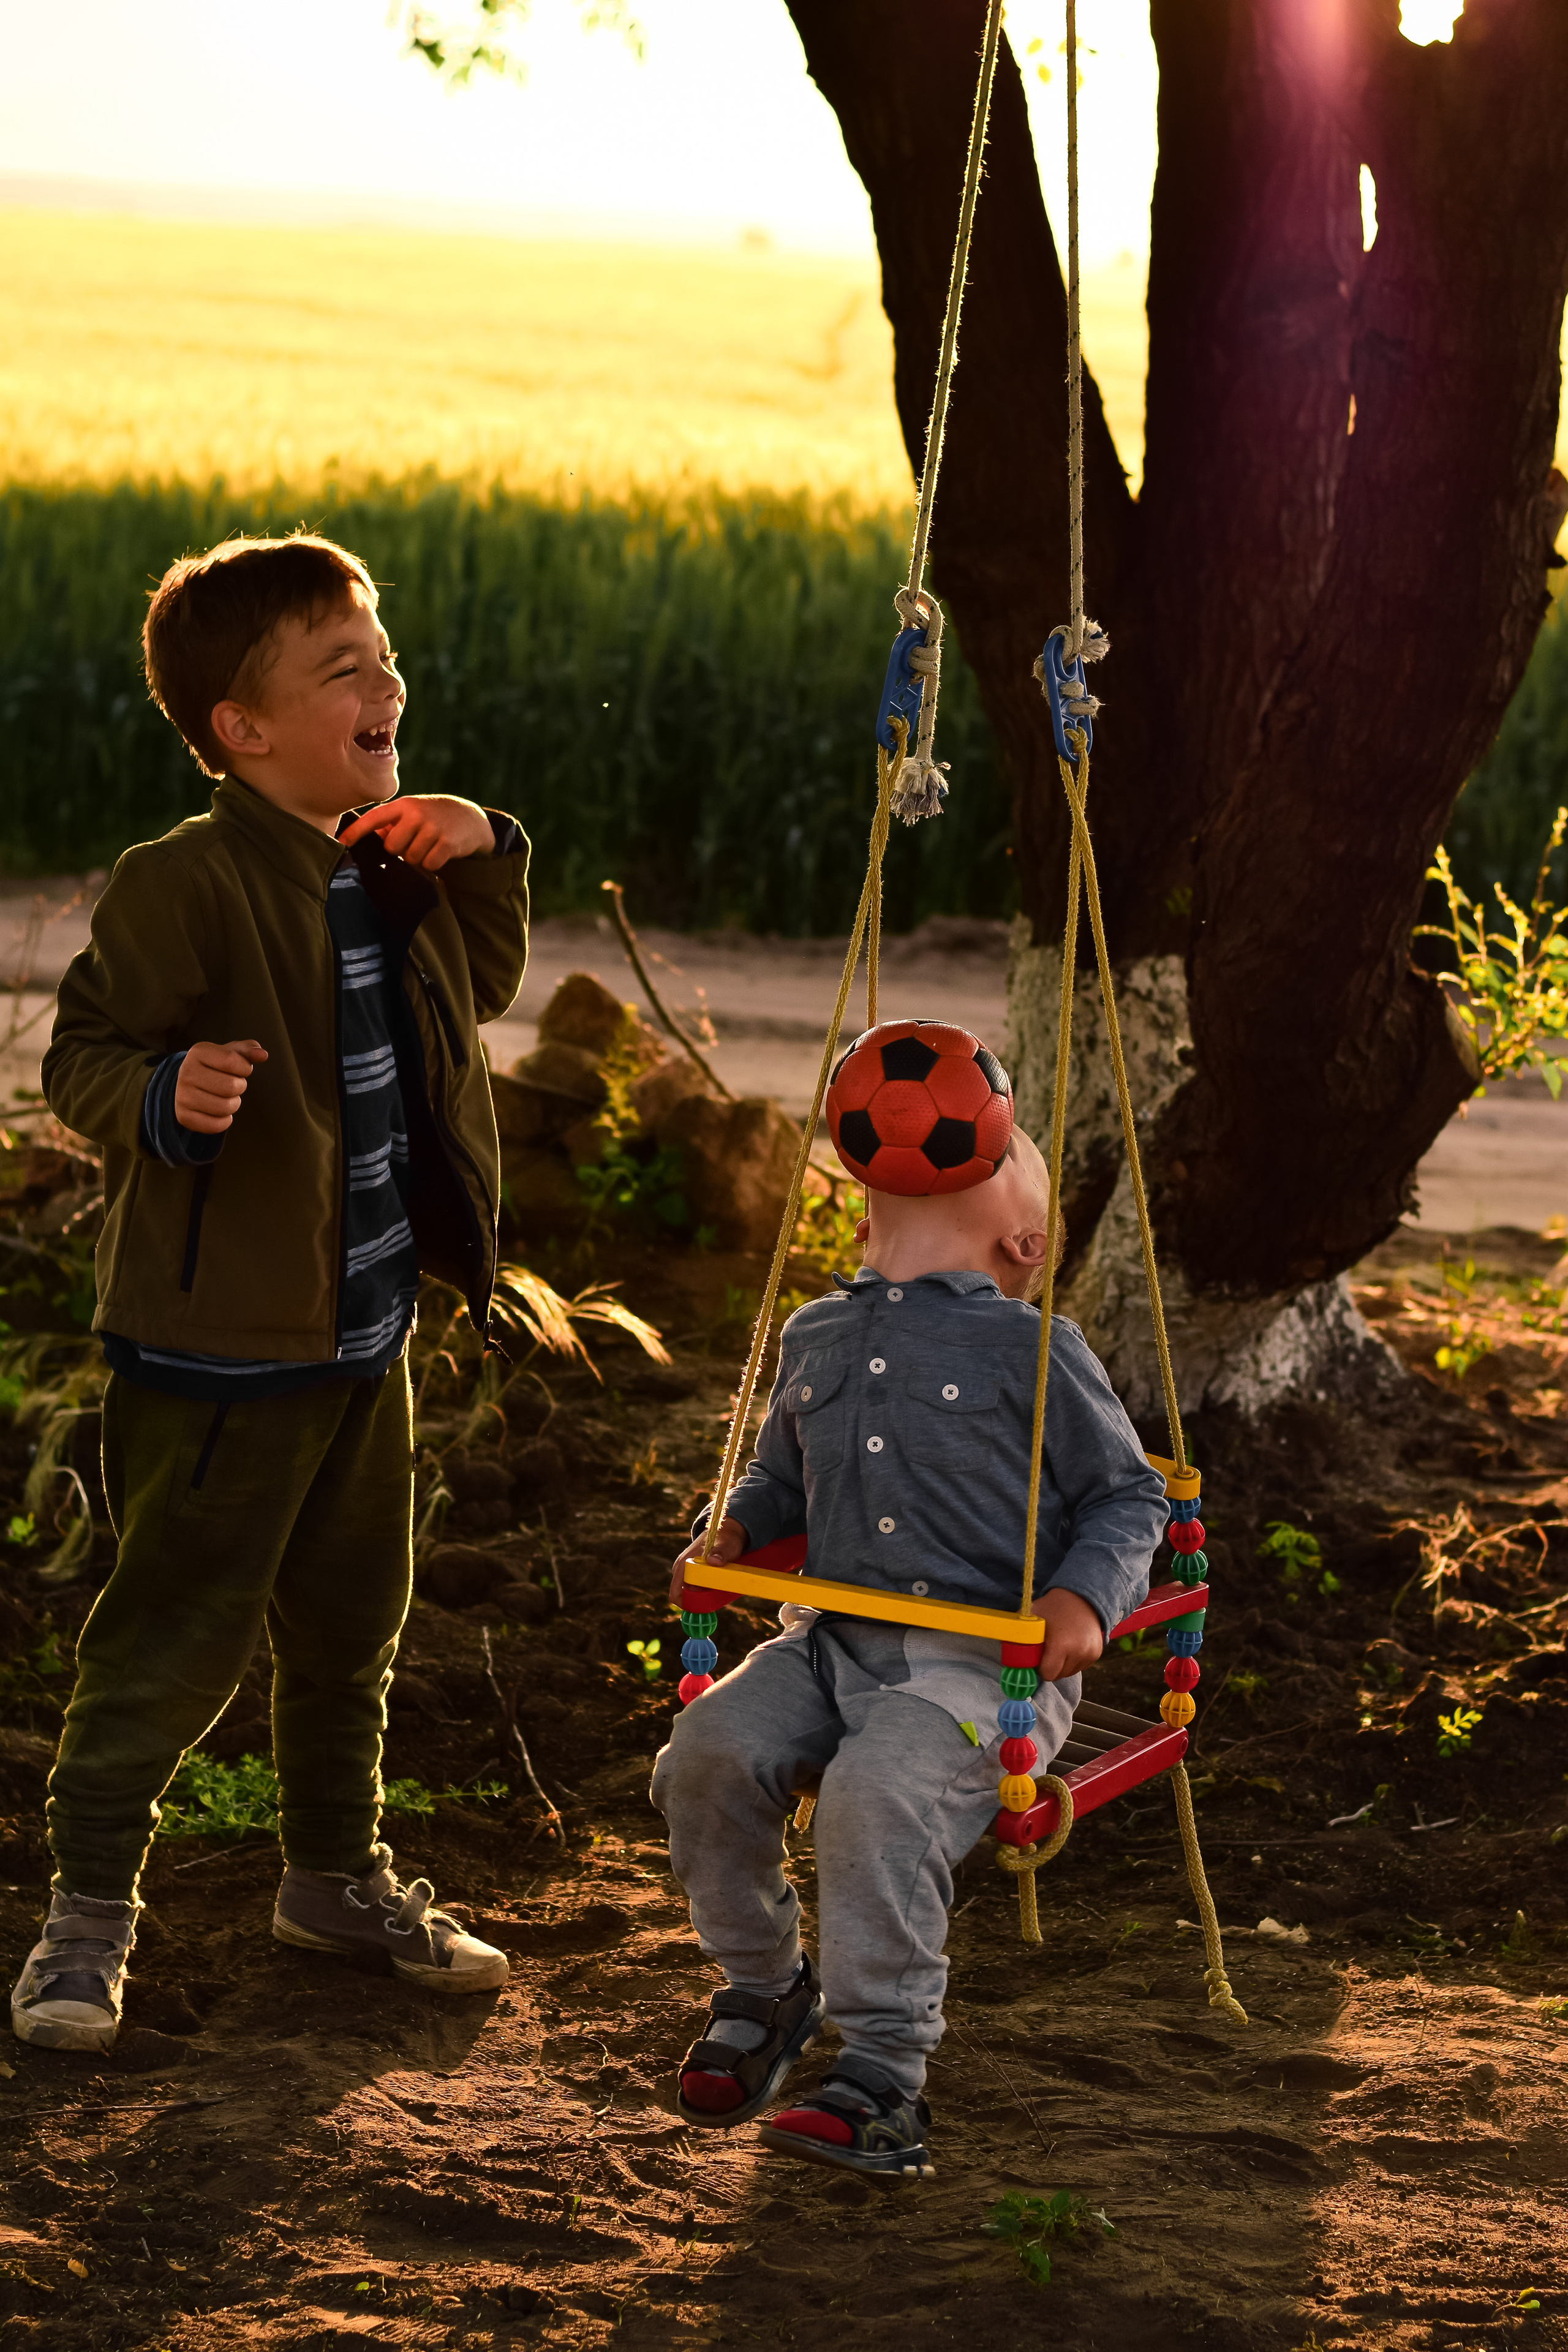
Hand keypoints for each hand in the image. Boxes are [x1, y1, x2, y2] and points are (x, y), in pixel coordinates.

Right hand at [174, 1039, 267, 1133]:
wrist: (188, 1084)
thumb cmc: (215, 1066)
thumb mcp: (230, 1053)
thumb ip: (248, 1051)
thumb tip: (263, 1055)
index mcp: (198, 1052)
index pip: (231, 1061)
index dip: (245, 1068)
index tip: (241, 1069)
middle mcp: (186, 1072)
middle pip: (231, 1087)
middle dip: (240, 1087)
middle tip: (233, 1085)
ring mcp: (182, 1095)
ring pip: (225, 1107)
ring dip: (233, 1104)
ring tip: (225, 1097)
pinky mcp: (183, 1116)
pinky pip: (216, 1125)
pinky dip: (225, 1121)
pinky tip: (219, 1112)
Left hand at [339, 794, 493, 870]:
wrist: (470, 817)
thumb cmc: (433, 817)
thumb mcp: (412, 812)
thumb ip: (391, 823)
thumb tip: (368, 835)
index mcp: (403, 805)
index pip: (375, 818)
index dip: (357, 831)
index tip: (341, 842)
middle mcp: (416, 813)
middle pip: (392, 846)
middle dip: (401, 850)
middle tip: (414, 843)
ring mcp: (433, 827)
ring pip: (411, 858)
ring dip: (418, 858)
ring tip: (429, 846)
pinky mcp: (448, 842)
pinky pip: (429, 864)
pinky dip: (433, 863)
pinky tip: (440, 852)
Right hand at [669, 1516, 747, 1603]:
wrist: (726, 1529)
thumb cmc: (725, 1538)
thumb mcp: (727, 1546)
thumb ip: (721, 1553)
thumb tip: (713, 1561)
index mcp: (684, 1564)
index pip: (676, 1593)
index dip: (688, 1604)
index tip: (704, 1606)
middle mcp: (681, 1568)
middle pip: (684, 1594)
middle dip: (698, 1600)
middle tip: (715, 1597)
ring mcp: (686, 1569)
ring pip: (691, 1590)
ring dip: (702, 1595)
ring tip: (718, 1590)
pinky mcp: (693, 1570)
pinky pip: (695, 1585)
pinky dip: (704, 1590)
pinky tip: (717, 1586)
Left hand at [1029, 1585, 1104, 1681]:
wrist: (1081, 1597)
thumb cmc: (1052, 1607)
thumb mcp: (1032, 1617)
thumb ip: (1020, 1637)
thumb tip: (1009, 1658)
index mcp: (1061, 1645)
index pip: (1048, 1674)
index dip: (1040, 1668)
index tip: (1037, 1658)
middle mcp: (1078, 1652)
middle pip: (1058, 1675)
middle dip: (1050, 1667)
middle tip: (1047, 1651)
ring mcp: (1090, 1654)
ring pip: (1069, 1672)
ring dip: (1062, 1665)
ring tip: (1059, 1647)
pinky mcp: (1096, 1654)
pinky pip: (1079, 1667)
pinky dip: (1073, 1661)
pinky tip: (1070, 1646)